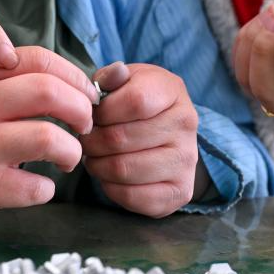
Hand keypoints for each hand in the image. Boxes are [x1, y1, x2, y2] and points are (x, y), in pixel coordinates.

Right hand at [0, 48, 93, 234]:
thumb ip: (9, 82)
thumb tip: (73, 86)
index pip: (39, 60)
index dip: (75, 76)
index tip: (87, 95)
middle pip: (49, 92)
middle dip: (81, 109)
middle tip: (85, 125)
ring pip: (48, 139)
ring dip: (72, 151)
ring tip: (68, 158)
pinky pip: (35, 187)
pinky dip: (48, 189)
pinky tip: (39, 187)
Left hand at [80, 63, 198, 217]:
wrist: (168, 137)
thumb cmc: (138, 105)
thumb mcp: (126, 82)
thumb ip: (111, 77)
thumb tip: (111, 77)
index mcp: (173, 92)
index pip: (133, 102)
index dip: (101, 112)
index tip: (91, 116)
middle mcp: (187, 126)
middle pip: (120, 138)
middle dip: (91, 141)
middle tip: (86, 141)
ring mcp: (186, 162)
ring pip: (122, 169)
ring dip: (97, 165)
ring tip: (95, 157)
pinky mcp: (179, 193)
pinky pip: (131, 196)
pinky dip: (110, 188)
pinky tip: (110, 176)